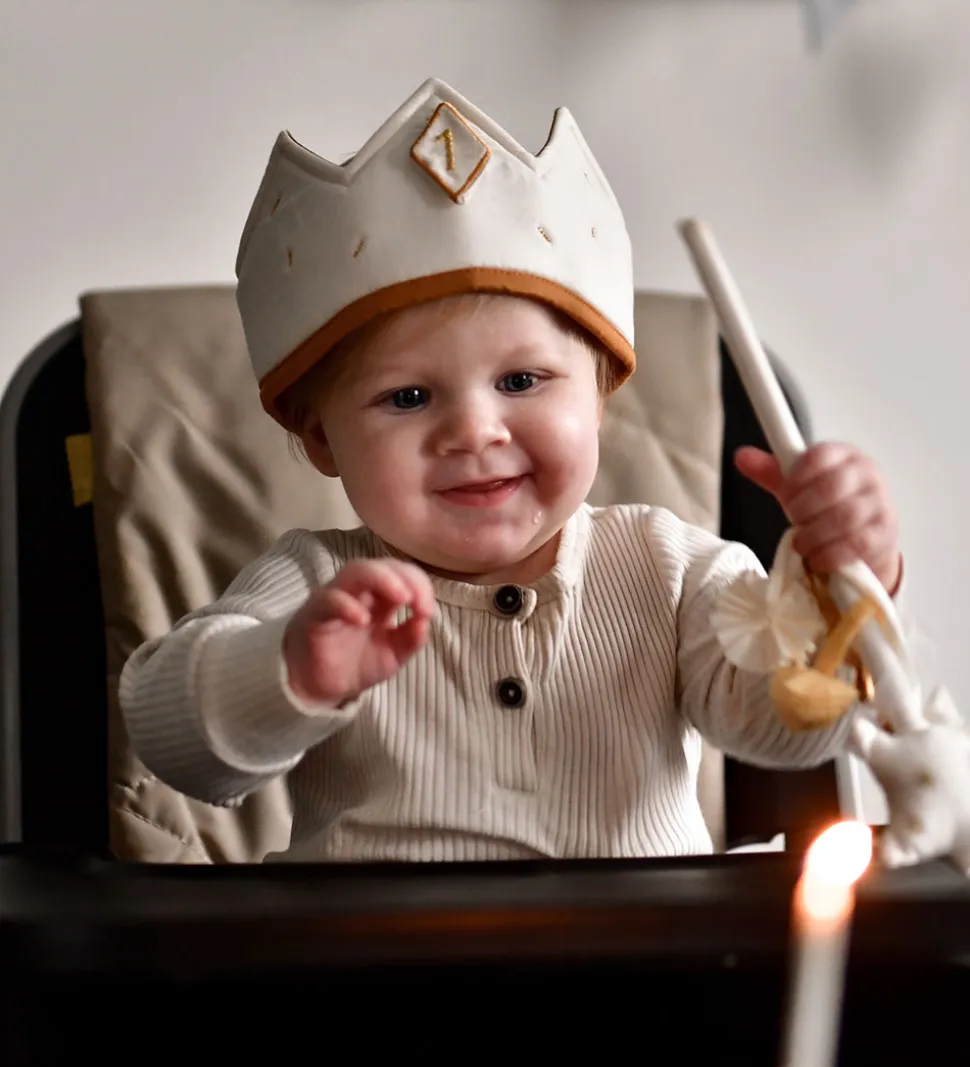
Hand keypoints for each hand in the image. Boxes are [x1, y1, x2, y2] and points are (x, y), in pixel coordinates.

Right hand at [283, 559, 434, 705]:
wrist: (318, 685)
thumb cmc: (356, 662)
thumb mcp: (393, 654)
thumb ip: (411, 638)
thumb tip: (425, 620)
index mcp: (382, 597)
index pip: (403, 574)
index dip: (420, 586)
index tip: (428, 612)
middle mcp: (361, 591)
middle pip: (382, 565)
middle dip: (406, 578)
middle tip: (419, 604)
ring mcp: (337, 597)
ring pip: (356, 571)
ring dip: (382, 579)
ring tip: (401, 598)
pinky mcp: (316, 613)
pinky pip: (329, 600)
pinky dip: (347, 605)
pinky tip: (363, 620)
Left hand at [734, 442, 901, 592]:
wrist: (865, 540)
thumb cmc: (827, 507)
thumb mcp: (799, 487)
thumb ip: (772, 472)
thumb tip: (741, 456)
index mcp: (845, 455)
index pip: (820, 455)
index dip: (797, 477)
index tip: (785, 493)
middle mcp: (867, 475)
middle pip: (832, 486)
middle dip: (804, 508)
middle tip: (793, 520)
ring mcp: (880, 505)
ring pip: (844, 517)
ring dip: (814, 534)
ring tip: (801, 543)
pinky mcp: (884, 535)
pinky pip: (856, 544)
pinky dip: (830, 554)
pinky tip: (817, 558)